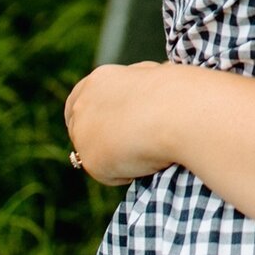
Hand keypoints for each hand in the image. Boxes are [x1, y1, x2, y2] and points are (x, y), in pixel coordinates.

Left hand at [64, 61, 184, 186]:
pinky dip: (129, 172)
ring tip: (148, 148)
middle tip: (124, 148)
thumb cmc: (176, 93)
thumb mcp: (153, 80)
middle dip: (97, 139)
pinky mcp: (90, 161)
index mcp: (99, 80)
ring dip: (116, 155)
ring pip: (95, 153)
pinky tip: (148, 160)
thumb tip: (149, 91)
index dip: (92, 115)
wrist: (175, 111)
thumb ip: (137, 90)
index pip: (79, 100)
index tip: (105, 127)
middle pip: (78, 128)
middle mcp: (82, 105)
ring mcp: (82, 134)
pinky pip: (111, 175)